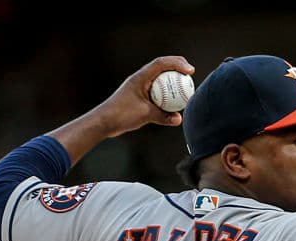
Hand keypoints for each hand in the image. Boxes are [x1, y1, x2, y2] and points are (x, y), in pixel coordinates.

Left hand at [48, 56, 194, 165]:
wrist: (104, 121)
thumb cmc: (121, 115)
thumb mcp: (144, 115)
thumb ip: (163, 117)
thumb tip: (179, 119)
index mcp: (140, 77)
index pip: (161, 63)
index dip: (178, 64)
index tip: (190, 71)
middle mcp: (141, 79)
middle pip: (162, 67)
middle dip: (178, 67)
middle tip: (190, 73)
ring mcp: (140, 87)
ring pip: (160, 79)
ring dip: (172, 80)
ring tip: (185, 86)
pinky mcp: (140, 96)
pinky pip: (157, 91)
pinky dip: (167, 94)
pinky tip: (175, 103)